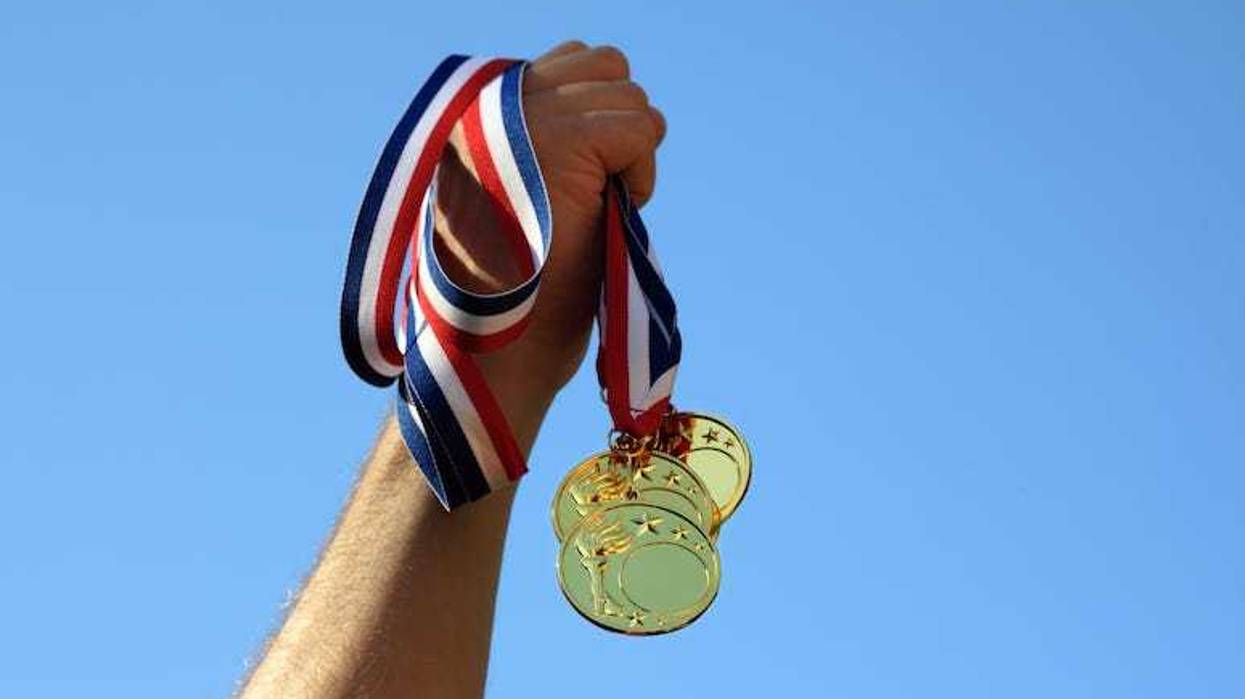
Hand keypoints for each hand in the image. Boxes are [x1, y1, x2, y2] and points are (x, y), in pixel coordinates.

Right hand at [433, 41, 665, 435]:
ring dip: (631, 155)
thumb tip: (610, 96)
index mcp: (476, 113)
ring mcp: (527, 118)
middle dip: (619, 129)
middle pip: (606, 65)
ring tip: (597, 210)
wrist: (494, 349)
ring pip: (629, 95)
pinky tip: (613, 213)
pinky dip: (641, 173)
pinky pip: (641, 128)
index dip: (598, 118)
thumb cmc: (513, 293)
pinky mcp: (564, 142)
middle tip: (597, 197)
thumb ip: (542, 138)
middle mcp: (494, 104)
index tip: (583, 182)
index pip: (569, 62)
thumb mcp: (516, 197)